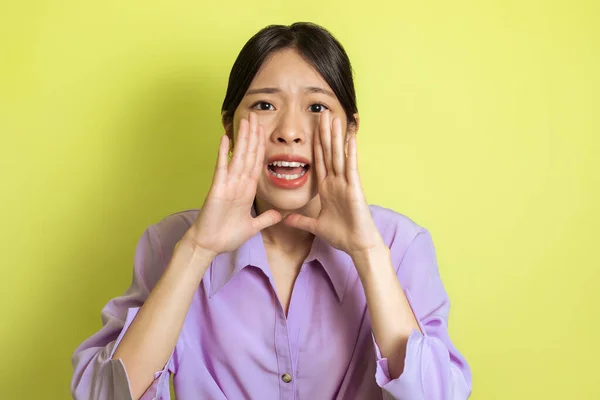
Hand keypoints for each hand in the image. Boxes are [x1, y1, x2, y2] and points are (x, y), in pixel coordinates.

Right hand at [184, 112, 281, 256]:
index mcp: (247, 191)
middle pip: (248, 155)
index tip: (264, 131)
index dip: (261, 147)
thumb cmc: (226, 236)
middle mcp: (238, 184)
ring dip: (242, 138)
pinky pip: (222, 168)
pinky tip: (226, 139)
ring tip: (245, 120)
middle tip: (256, 115)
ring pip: (238, 157)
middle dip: (253, 136)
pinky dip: (224, 154)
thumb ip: (265, 219)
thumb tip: (280, 215)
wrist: (209, 245)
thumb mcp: (252, 227)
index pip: (257, 164)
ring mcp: (227, 184)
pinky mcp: (217, 188)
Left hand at [283, 111, 383, 257]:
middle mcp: (337, 182)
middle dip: (325, 133)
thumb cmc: (341, 235)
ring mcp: (346, 183)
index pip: (319, 161)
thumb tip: (286, 219)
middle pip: (329, 152)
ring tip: (335, 117)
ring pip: (339, 155)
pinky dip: (350, 151)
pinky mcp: (354, 188)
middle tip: (323, 113)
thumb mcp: (316, 226)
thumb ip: (302, 220)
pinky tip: (350, 136)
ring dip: (336, 136)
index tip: (313, 128)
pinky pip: (351, 166)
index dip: (316, 144)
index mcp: (327, 188)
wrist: (357, 246)